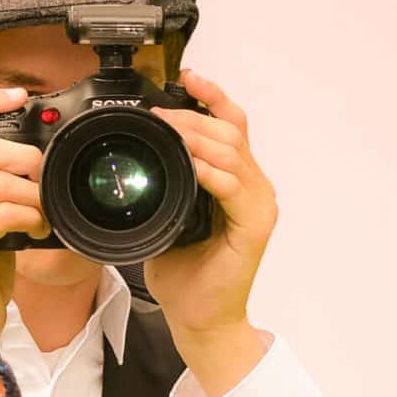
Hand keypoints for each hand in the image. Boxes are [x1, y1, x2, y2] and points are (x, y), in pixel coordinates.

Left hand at [143, 67, 274, 389]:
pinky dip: (210, 172)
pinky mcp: (255, 225)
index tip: (184, 77)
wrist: (200, 319)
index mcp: (236, 181)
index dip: (210, 96)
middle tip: (159, 113)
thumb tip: (138, 159)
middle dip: (192, 114)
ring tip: (166, 130)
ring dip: (196, 136)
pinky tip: (190, 165)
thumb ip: (165, 185)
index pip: (231, 124)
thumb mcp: (166, 217)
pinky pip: (233, 187)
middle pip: (230, 129)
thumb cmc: (185, 275)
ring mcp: (258, 204)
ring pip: (232, 150)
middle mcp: (254, 187)